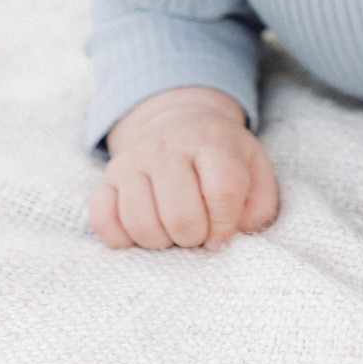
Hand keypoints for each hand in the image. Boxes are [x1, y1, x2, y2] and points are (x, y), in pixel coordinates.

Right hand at [93, 86, 279, 251]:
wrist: (176, 122)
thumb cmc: (220, 159)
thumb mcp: (254, 170)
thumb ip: (259, 207)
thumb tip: (229, 237)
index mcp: (211, 142)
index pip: (223, 192)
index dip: (225, 224)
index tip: (223, 231)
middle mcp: (167, 148)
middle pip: (180, 215)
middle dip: (194, 237)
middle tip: (197, 231)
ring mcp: (131, 162)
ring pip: (141, 223)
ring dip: (161, 241)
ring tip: (171, 230)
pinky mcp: (106, 179)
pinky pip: (103, 223)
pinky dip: (123, 239)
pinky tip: (141, 229)